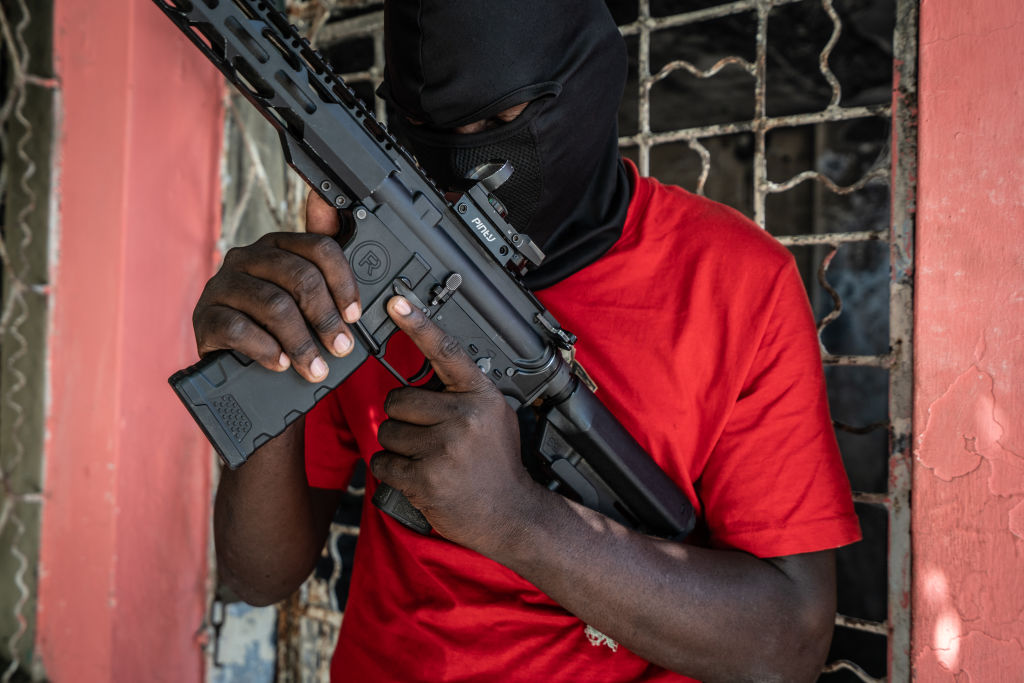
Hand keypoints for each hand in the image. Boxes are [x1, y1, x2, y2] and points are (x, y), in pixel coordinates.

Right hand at [192, 191, 360, 381]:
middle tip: (340, 346)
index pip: (320, 248)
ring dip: (301, 342)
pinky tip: (280, 363)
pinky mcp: (205, 315)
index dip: (343, 282)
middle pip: (300, 277)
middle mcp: (248, 257)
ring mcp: (223, 284)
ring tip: (315, 367)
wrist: (225, 354)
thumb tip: (373, 303)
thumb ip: (331, 290)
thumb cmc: (271, 324)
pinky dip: (266, 349)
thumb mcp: (301, 302)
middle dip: (326, 317)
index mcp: (278, 245)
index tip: (353, 315)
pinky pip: (238, 328)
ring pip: (274, 304)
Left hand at [371, 296, 544, 553]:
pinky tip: (418, 478)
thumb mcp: (494, 417)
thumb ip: (464, 395)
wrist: (511, 515)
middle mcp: (464, 417)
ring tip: (427, 460)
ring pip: (387, 432)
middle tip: (428, 438)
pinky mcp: (425, 478)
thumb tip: (426, 375)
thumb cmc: (497, 465)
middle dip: (405, 419)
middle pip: (399, 399)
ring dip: (397, 448)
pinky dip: (392, 472)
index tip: (396, 301)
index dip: (418, 324)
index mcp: (481, 396)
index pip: (446, 351)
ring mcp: (444, 448)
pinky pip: (382, 463)